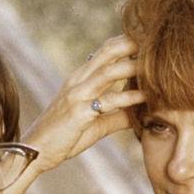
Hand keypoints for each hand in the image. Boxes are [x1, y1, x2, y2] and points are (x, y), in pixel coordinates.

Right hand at [24, 36, 146, 173]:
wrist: (35, 152)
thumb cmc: (63, 137)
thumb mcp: (95, 124)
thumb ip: (117, 116)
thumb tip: (141, 113)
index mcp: (80, 79)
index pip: (105, 51)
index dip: (127, 42)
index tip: (151, 41)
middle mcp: (78, 81)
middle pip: (108, 52)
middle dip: (133, 43)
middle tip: (158, 42)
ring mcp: (77, 95)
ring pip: (108, 72)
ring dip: (134, 66)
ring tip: (157, 64)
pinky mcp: (78, 113)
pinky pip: (106, 102)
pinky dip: (127, 97)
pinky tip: (145, 96)